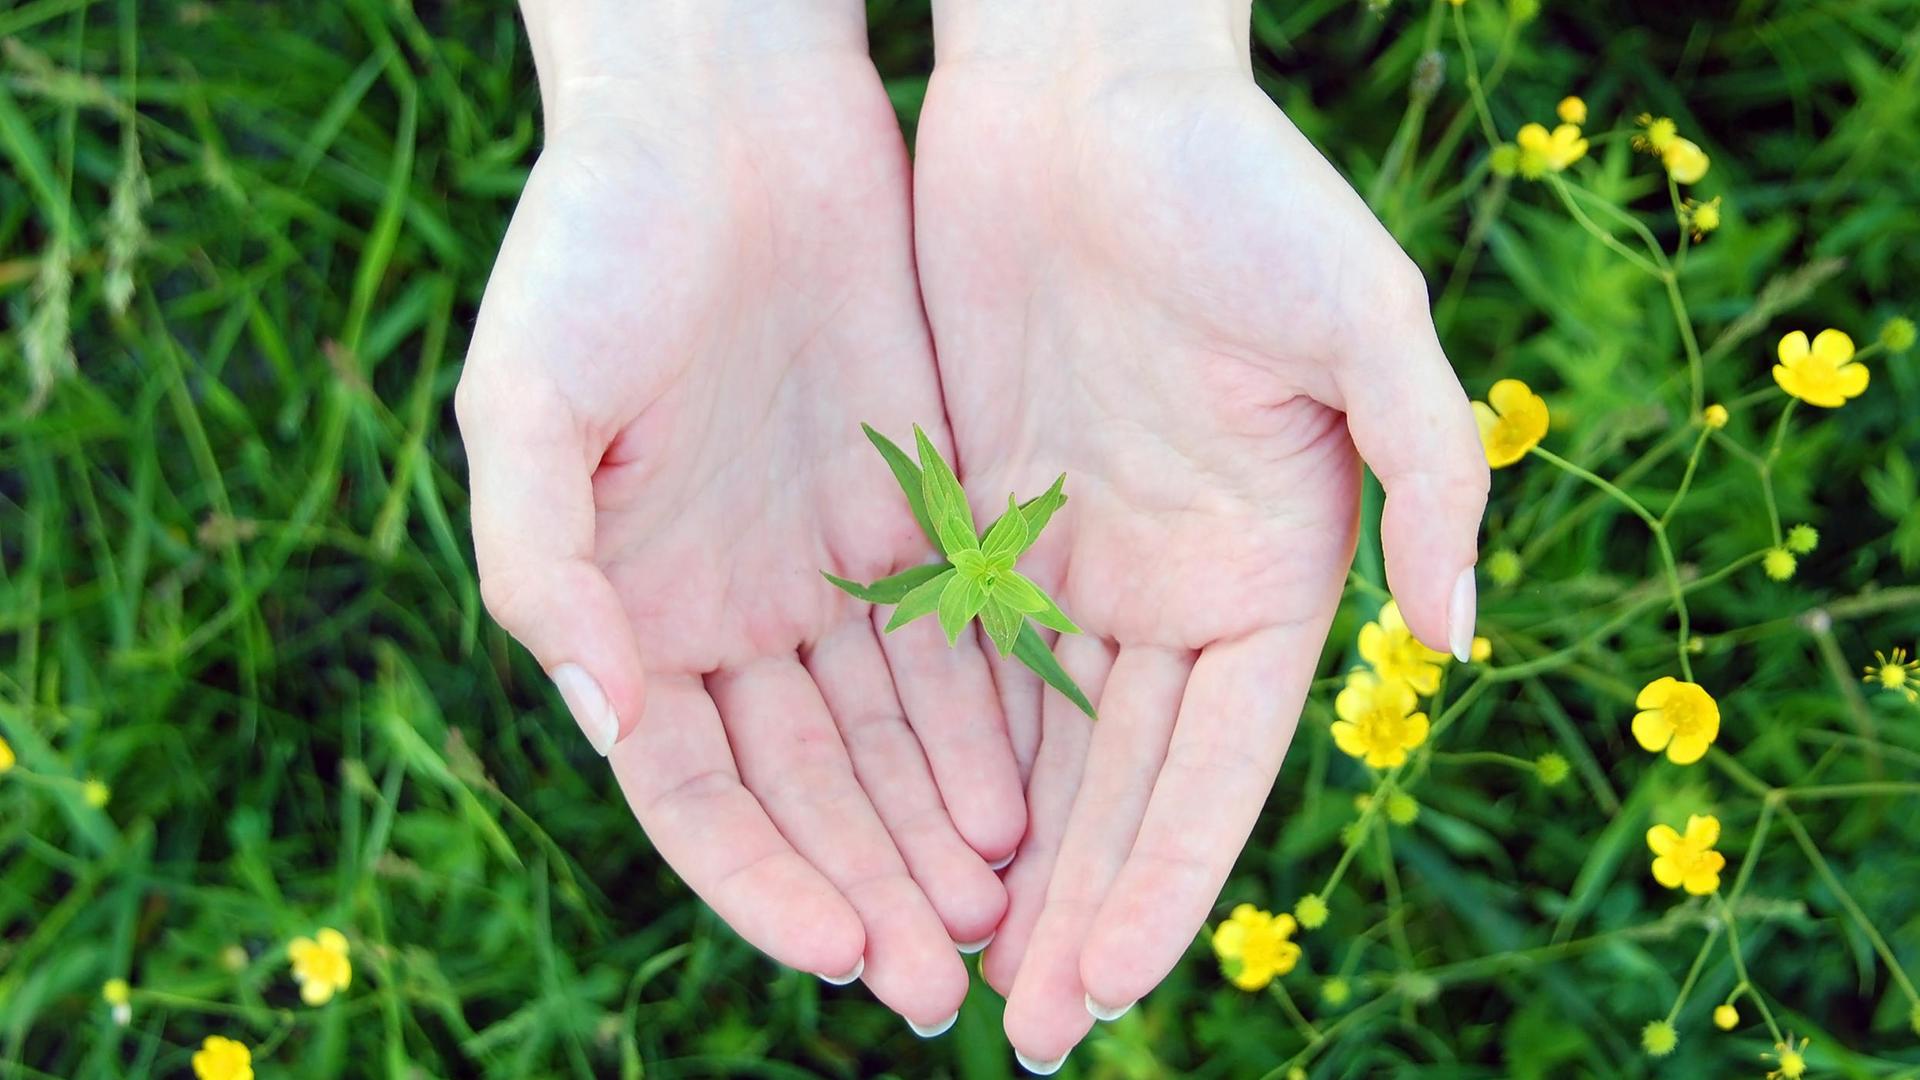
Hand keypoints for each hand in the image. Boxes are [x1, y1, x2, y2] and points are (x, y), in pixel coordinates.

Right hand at [456, 7, 1022, 1030]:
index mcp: (623, 609)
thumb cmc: (595, 241)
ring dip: (940, 827)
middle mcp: (724, 609)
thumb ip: (545, 564)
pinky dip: (987, 723)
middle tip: (947, 981)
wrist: (721, 112)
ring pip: (890, 734)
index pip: (694, 790)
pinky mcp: (906, 508)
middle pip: (807, 787)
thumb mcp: (528, 400)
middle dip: (871, 885)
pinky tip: (1035, 795)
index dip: (762, 879)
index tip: (844, 950)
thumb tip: (605, 715)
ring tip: (1004, 913)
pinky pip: (953, 641)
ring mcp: (818, 564)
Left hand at [914, 6, 1487, 1065]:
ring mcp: (1072, 556)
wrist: (1083, 89)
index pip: (1217, 765)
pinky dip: (936, 755)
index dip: (1167, 882)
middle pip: (1121, 784)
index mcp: (1273, 565)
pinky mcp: (978, 514)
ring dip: (1002, 857)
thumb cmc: (1236, 187)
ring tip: (958, 967)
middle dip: (1077, 906)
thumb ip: (1430, 471)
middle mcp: (1173, 582)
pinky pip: (954, 662)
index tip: (1103, 988)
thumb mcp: (1360, 316)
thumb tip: (1464, 643)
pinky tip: (897, 836)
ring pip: (1032, 744)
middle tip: (1022, 1029)